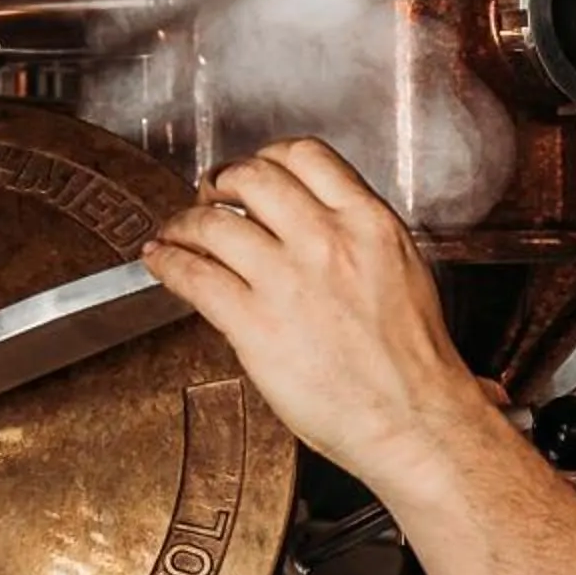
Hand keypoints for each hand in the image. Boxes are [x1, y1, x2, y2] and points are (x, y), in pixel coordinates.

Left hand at [142, 138, 495, 487]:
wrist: (414, 420)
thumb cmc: (413, 363)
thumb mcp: (401, 271)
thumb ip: (358, 237)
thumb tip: (315, 223)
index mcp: (368, 223)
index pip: (305, 155)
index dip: (267, 157)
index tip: (254, 172)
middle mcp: (326, 240)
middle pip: (252, 177)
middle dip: (221, 182)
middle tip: (209, 197)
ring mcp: (287, 280)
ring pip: (213, 223)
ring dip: (185, 222)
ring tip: (176, 232)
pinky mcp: (255, 324)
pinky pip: (194, 275)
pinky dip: (168, 260)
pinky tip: (161, 259)